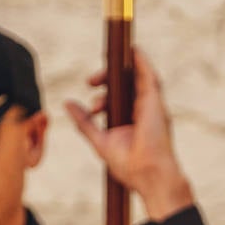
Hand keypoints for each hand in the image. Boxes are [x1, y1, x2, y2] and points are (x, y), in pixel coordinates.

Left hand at [65, 48, 194, 221]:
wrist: (147, 175)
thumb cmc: (128, 165)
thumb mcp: (99, 140)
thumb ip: (84, 122)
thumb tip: (68, 103)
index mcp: (131, 119)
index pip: (119, 95)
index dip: (104, 88)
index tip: (90, 88)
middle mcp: (143, 110)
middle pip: (127, 84)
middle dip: (108, 78)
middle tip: (91, 82)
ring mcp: (151, 106)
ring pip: (138, 77)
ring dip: (123, 67)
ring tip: (105, 66)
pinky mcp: (156, 102)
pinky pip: (150, 76)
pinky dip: (142, 62)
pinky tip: (133, 50)